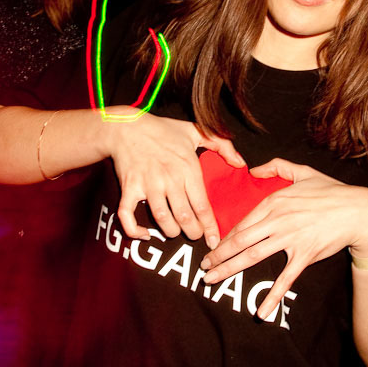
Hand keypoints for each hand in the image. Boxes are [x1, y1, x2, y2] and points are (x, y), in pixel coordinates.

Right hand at [103, 111, 244, 246]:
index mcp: (188, 168)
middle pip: (185, 217)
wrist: (128, 126)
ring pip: (162, 219)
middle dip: (193, 232)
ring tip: (176, 232)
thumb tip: (240, 163)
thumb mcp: (196, 131)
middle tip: (196, 235)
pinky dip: (134, 229)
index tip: (214, 240)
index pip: (202, 206)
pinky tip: (145, 234)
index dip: (210, 227)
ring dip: (171, 231)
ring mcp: (148, 184)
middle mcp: (169, 179)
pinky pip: (127, 215)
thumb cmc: (163, 130)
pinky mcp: (129, 187)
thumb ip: (222, 145)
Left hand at [200, 158, 367, 317]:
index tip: (213, 247)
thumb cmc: (332, 191)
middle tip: (203, 267)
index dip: (225, 237)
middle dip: (218, 255)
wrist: (359, 211)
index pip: (242, 222)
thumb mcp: (303, 171)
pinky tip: (260, 311)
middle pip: (240, 241)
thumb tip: (254, 168)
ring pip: (252, 256)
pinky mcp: (304, 255)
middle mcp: (277, 220)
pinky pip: (285, 278)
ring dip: (229, 269)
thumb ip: (277, 166)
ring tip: (212, 280)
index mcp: (274, 201)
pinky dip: (272, 296)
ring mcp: (290, 239)